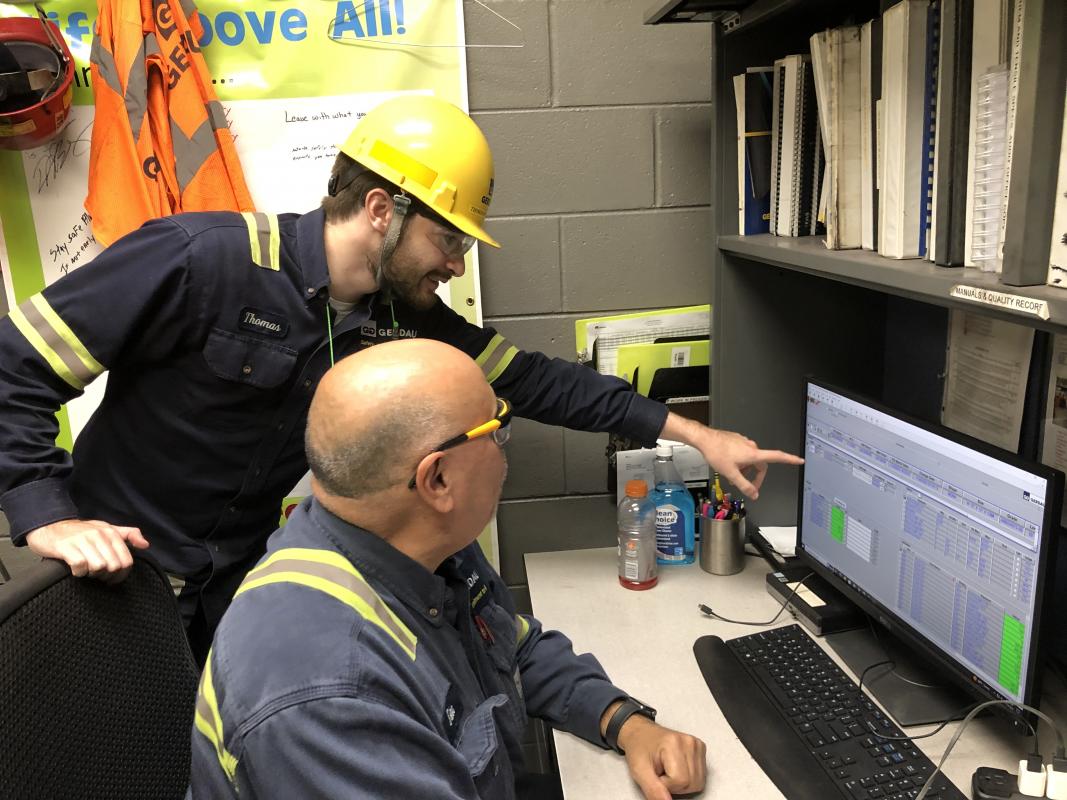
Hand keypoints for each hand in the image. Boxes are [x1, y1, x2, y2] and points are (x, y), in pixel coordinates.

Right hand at [25, 519, 150, 583]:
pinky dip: (79, 572)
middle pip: (114, 566)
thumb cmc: (80, 531)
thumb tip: (145, 545)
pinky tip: (76, 570)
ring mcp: (82, 540)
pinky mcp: (66, 547)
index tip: (113, 579)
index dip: (122, 575)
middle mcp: (99, 535)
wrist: (50, 526)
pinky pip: (80, 566)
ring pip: (99, 567)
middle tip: (98, 576)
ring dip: (93, 574)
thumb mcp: (106, 528)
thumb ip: (127, 535)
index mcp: (111, 533)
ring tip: (87, 571)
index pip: (127, 561)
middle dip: (107, 576)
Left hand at [617, 715, 706, 799]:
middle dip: (674, 785)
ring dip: (682, 783)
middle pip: (692, 783)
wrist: (641, 734)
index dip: (666, 785)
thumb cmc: (639, 748)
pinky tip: (677, 769)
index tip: (656, 775)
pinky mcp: (700, 749)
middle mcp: (689, 742)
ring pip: (698, 782)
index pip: (680, 780)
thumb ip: (653, 789)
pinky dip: (688, 778)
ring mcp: (696, 745)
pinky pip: (700, 777)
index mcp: (674, 743)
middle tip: (661, 773)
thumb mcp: (639, 771)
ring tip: (668, 771)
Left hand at [660, 412, 803, 499]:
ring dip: (745, 470)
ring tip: (732, 475)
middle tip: (747, 486)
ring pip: (750, 460)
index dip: (790, 459)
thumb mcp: (731, 474)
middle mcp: (751, 446)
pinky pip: (743, 454)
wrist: (705, 439)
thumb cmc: (717, 453)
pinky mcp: (737, 441)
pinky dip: (739, 462)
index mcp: (753, 454)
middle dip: (755, 476)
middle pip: (761, 464)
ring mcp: (744, 443)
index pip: (777, 456)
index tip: (799, 460)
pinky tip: (729, 466)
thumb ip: (744, 486)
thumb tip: (754, 494)